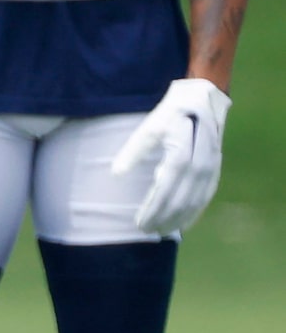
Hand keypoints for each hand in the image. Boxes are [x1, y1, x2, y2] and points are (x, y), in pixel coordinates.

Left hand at [111, 77, 228, 234]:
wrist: (202, 100)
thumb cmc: (170, 114)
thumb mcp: (148, 127)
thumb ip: (133, 151)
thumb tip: (116, 174)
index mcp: (182, 154)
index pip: (165, 190)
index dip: (153, 209)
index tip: (139, 224)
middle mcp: (200, 165)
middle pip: (181, 200)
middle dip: (164, 218)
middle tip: (147, 232)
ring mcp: (211, 168)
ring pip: (195, 201)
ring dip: (180, 219)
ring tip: (163, 232)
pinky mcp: (215, 169)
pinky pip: (206, 195)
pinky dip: (196, 211)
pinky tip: (185, 223)